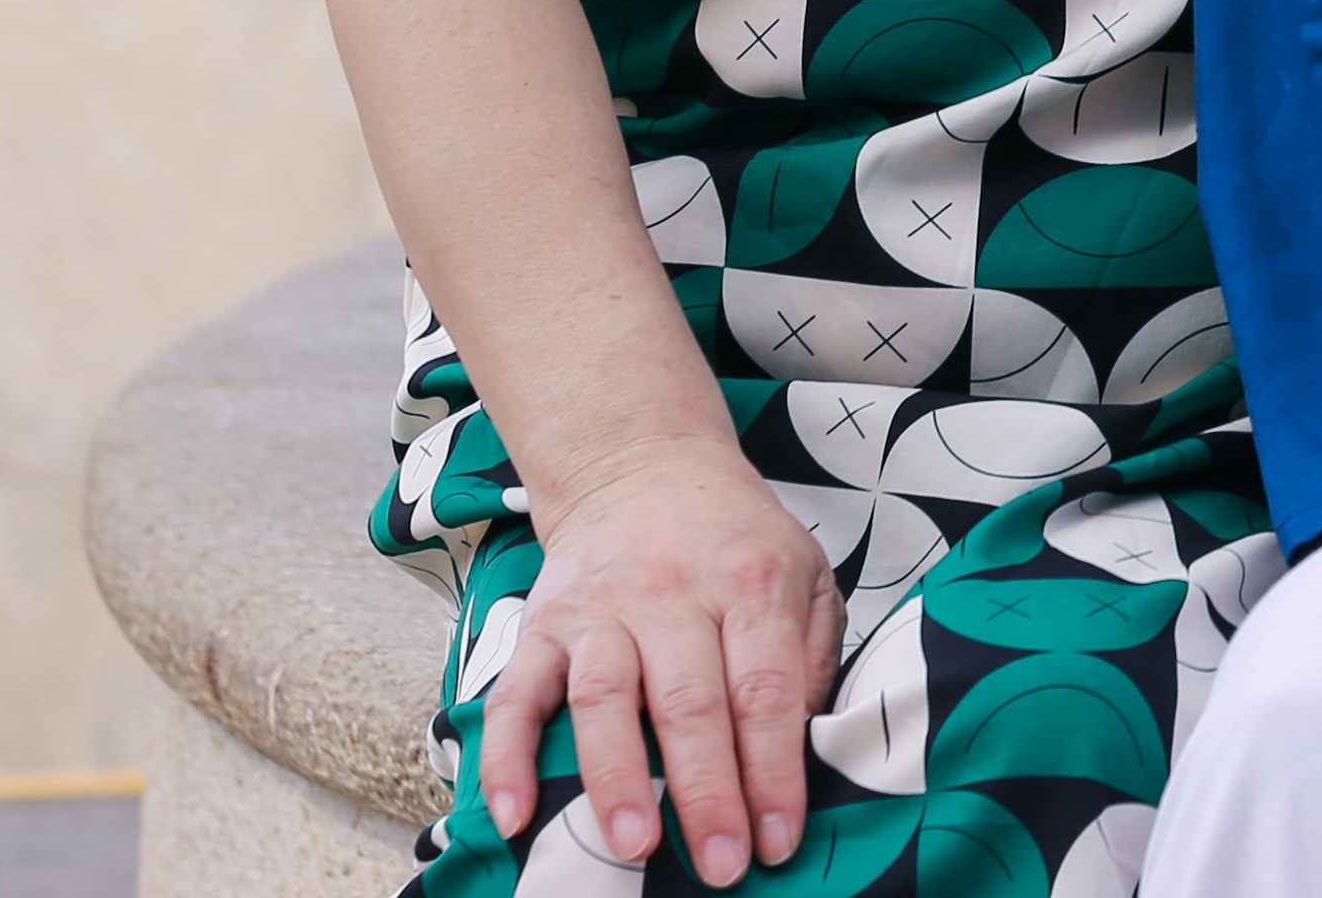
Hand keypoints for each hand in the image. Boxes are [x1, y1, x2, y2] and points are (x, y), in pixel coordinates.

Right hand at [477, 435, 844, 885]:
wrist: (641, 464)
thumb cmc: (735, 539)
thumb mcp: (804, 571)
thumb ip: (814, 656)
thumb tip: (809, 750)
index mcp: (751, 581)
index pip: (766, 690)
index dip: (774, 771)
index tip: (778, 841)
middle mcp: (673, 593)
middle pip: (690, 703)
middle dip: (706, 794)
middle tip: (720, 867)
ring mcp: (600, 609)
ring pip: (604, 699)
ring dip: (616, 778)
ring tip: (633, 847)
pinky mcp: (541, 626)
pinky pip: (516, 696)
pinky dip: (507, 757)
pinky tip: (513, 815)